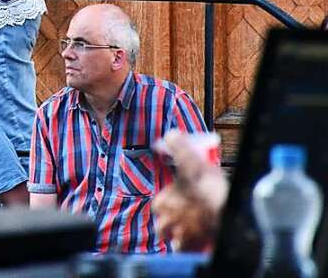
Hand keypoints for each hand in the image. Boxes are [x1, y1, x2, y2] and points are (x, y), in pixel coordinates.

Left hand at [152, 129, 228, 251]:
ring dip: (179, 238)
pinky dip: (191, 249)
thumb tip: (170, 134)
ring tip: (190, 235)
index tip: (180, 202)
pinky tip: (199, 244)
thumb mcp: (192, 161)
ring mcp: (179, 236)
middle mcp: (167, 221)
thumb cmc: (208, 187)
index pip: (160, 205)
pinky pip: (187, 252)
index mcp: (164, 201)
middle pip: (163, 226)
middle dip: (171, 224)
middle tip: (185, 220)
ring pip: (173, 241)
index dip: (170, 203)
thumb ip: (179, 147)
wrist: (225, 212)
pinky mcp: (193, 248)